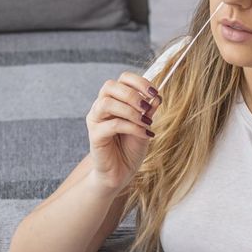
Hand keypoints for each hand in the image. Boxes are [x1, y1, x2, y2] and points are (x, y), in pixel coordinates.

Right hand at [85, 72, 161, 191]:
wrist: (121, 172)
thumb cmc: (130, 148)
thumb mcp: (144, 125)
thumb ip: (148, 111)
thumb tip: (156, 97)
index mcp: (113, 100)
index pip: (122, 79)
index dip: (138, 82)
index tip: (154, 92)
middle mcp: (101, 107)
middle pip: (110, 86)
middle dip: (132, 94)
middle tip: (148, 107)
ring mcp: (96, 121)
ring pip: (107, 103)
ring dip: (130, 110)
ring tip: (146, 121)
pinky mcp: (95, 136)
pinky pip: (113, 125)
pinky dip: (132, 127)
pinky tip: (145, 134)